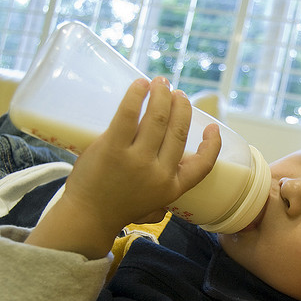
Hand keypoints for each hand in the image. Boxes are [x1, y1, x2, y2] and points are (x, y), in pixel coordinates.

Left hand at [26, 77, 221, 257]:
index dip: (213, 145)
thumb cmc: (117, 209)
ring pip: (157, 118)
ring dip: (162, 95)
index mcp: (172, 188)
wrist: (87, 217)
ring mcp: (136, 160)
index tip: (213, 128)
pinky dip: (137, 95)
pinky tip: (141, 83)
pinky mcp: (112, 148)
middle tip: (177, 94)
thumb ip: (164, 189)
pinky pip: (129, 114)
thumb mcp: (152, 205)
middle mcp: (159, 173)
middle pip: (179, 131)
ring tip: (161, 83)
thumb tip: (172, 170)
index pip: (203, 165)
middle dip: (182, 107)